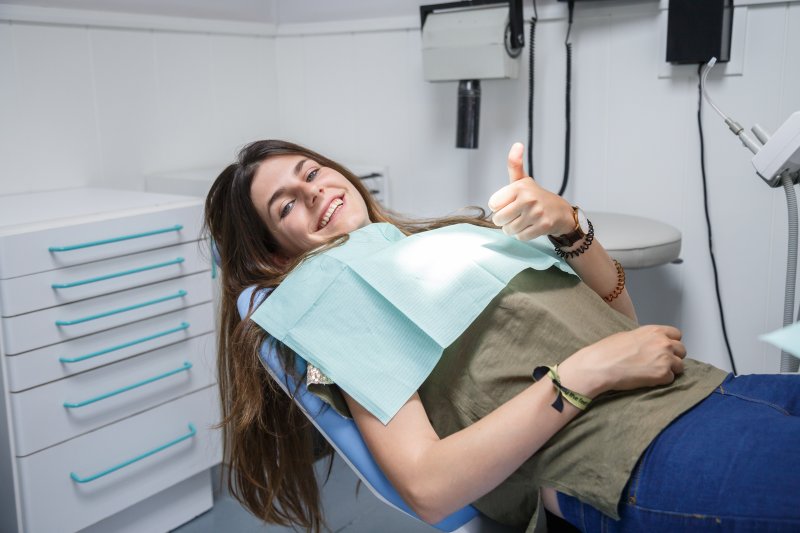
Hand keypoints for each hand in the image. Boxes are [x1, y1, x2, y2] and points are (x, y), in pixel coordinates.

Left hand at [487, 143, 574, 240]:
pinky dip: (523, 235)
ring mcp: (536, 213)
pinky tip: (531, 227)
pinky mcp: (543, 226)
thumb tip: (517, 144)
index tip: (508, 204)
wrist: (561, 212)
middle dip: (504, 221)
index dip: (498, 207)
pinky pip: (521, 237)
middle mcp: (528, 199)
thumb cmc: (536, 196)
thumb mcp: (523, 180)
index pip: (493, 205)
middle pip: (499, 219)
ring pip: (509, 230)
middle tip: (515, 215)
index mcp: (519, 187)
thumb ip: (515, 165)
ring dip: (513, 229)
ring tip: (523, 221)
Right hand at [557, 325, 686, 397]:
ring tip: (652, 373)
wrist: (600, 365)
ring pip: (680, 366)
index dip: (671, 343)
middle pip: (682, 350)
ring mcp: (665, 359)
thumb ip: (646, 339)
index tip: (665, 349)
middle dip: (673, 357)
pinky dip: (662, 381)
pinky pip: (671, 379)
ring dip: (670, 370)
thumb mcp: (629, 336)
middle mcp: (663, 343)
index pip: (677, 334)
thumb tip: (650, 344)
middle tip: (659, 363)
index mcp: (654, 331)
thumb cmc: (608, 351)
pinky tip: (648, 379)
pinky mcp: (663, 375)